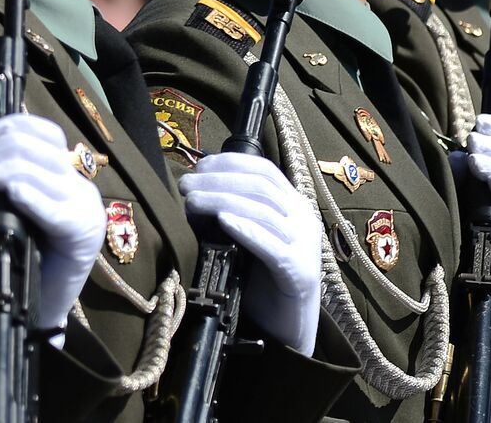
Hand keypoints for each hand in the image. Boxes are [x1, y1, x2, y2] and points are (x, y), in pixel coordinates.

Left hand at [0, 115, 104, 330]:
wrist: (39, 306)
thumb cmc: (17, 256)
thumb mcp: (0, 210)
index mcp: (62, 175)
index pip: (49, 134)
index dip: (20, 125)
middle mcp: (78, 185)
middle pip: (45, 149)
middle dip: (8, 148)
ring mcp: (84, 208)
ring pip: (49, 173)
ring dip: (14, 169)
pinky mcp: (83, 232)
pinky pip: (57, 209)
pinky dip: (33, 197)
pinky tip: (12, 193)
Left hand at [179, 153, 321, 354]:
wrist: (289, 327)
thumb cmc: (263, 283)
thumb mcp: (249, 241)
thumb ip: (235, 216)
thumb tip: (194, 194)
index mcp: (293, 205)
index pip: (264, 170)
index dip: (231, 163)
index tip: (199, 166)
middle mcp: (302, 218)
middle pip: (260, 186)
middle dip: (219, 180)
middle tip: (186, 185)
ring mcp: (304, 243)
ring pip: (263, 210)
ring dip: (223, 200)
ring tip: (193, 201)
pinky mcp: (299, 271)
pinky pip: (271, 245)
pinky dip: (246, 229)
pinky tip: (223, 221)